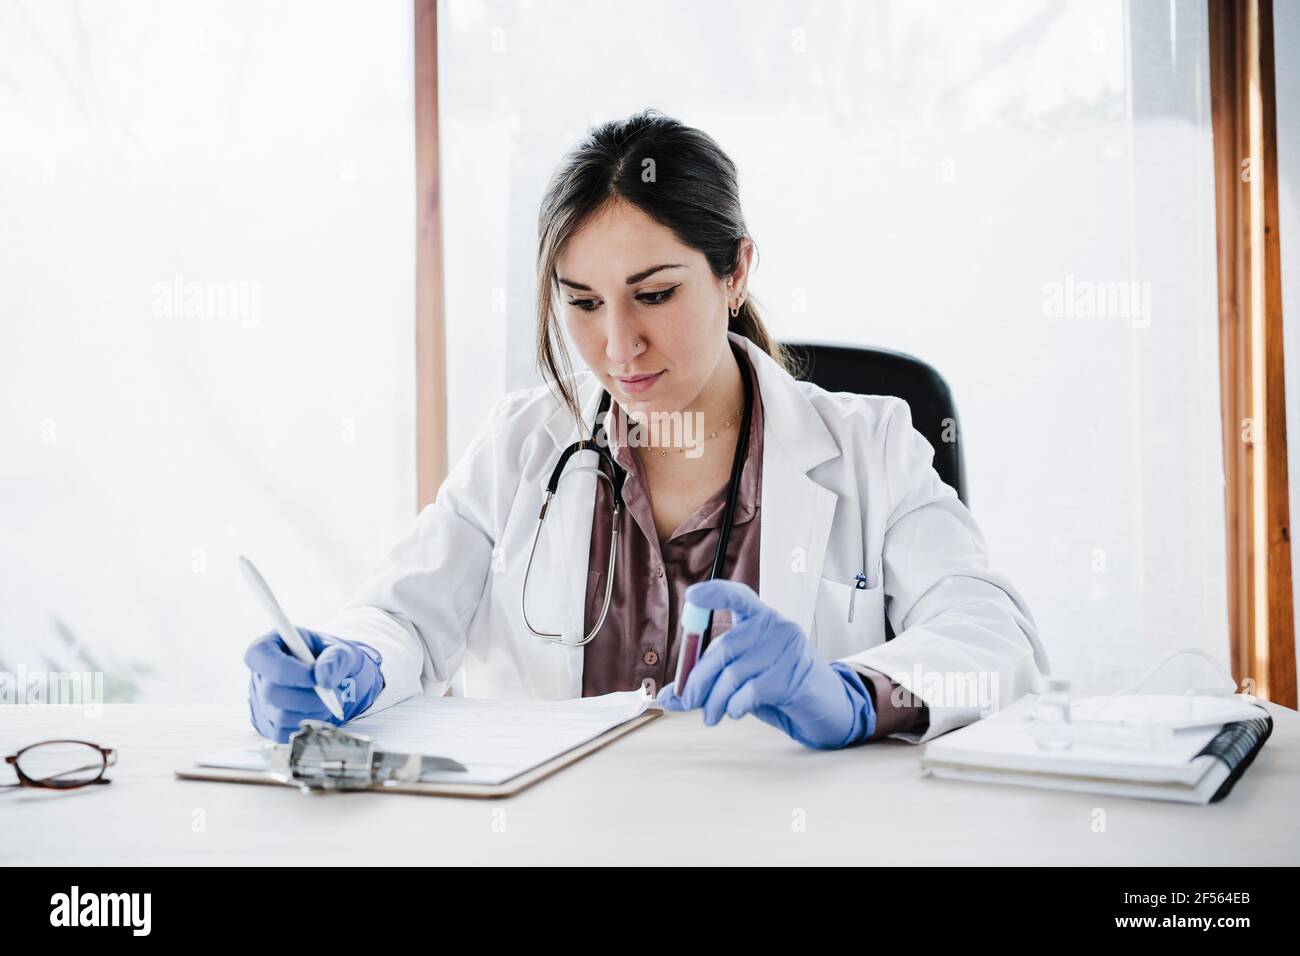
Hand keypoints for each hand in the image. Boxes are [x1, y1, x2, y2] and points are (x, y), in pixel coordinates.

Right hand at [244, 628, 384, 742]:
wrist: (344, 684)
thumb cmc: (337, 662)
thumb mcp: (345, 651)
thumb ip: (336, 658)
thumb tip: (322, 677)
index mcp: (271, 645)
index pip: (260, 654)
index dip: (284, 668)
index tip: (314, 677)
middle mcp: (260, 674)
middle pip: (270, 691)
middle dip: (306, 697)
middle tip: (332, 694)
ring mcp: (261, 702)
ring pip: (279, 715)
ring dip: (312, 713)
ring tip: (330, 703)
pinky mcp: (268, 725)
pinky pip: (283, 733)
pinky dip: (307, 727)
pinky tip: (320, 714)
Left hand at [657, 580, 874, 748]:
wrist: (824, 708)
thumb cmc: (778, 687)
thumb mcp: (740, 681)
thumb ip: (706, 684)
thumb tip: (666, 697)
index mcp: (762, 619)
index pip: (737, 596)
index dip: (714, 593)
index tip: (692, 596)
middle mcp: (777, 627)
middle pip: (725, 646)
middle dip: (699, 677)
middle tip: (687, 699)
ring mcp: (789, 649)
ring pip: (735, 673)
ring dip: (716, 699)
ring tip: (711, 715)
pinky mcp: (796, 675)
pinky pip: (753, 689)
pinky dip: (736, 704)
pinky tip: (734, 712)